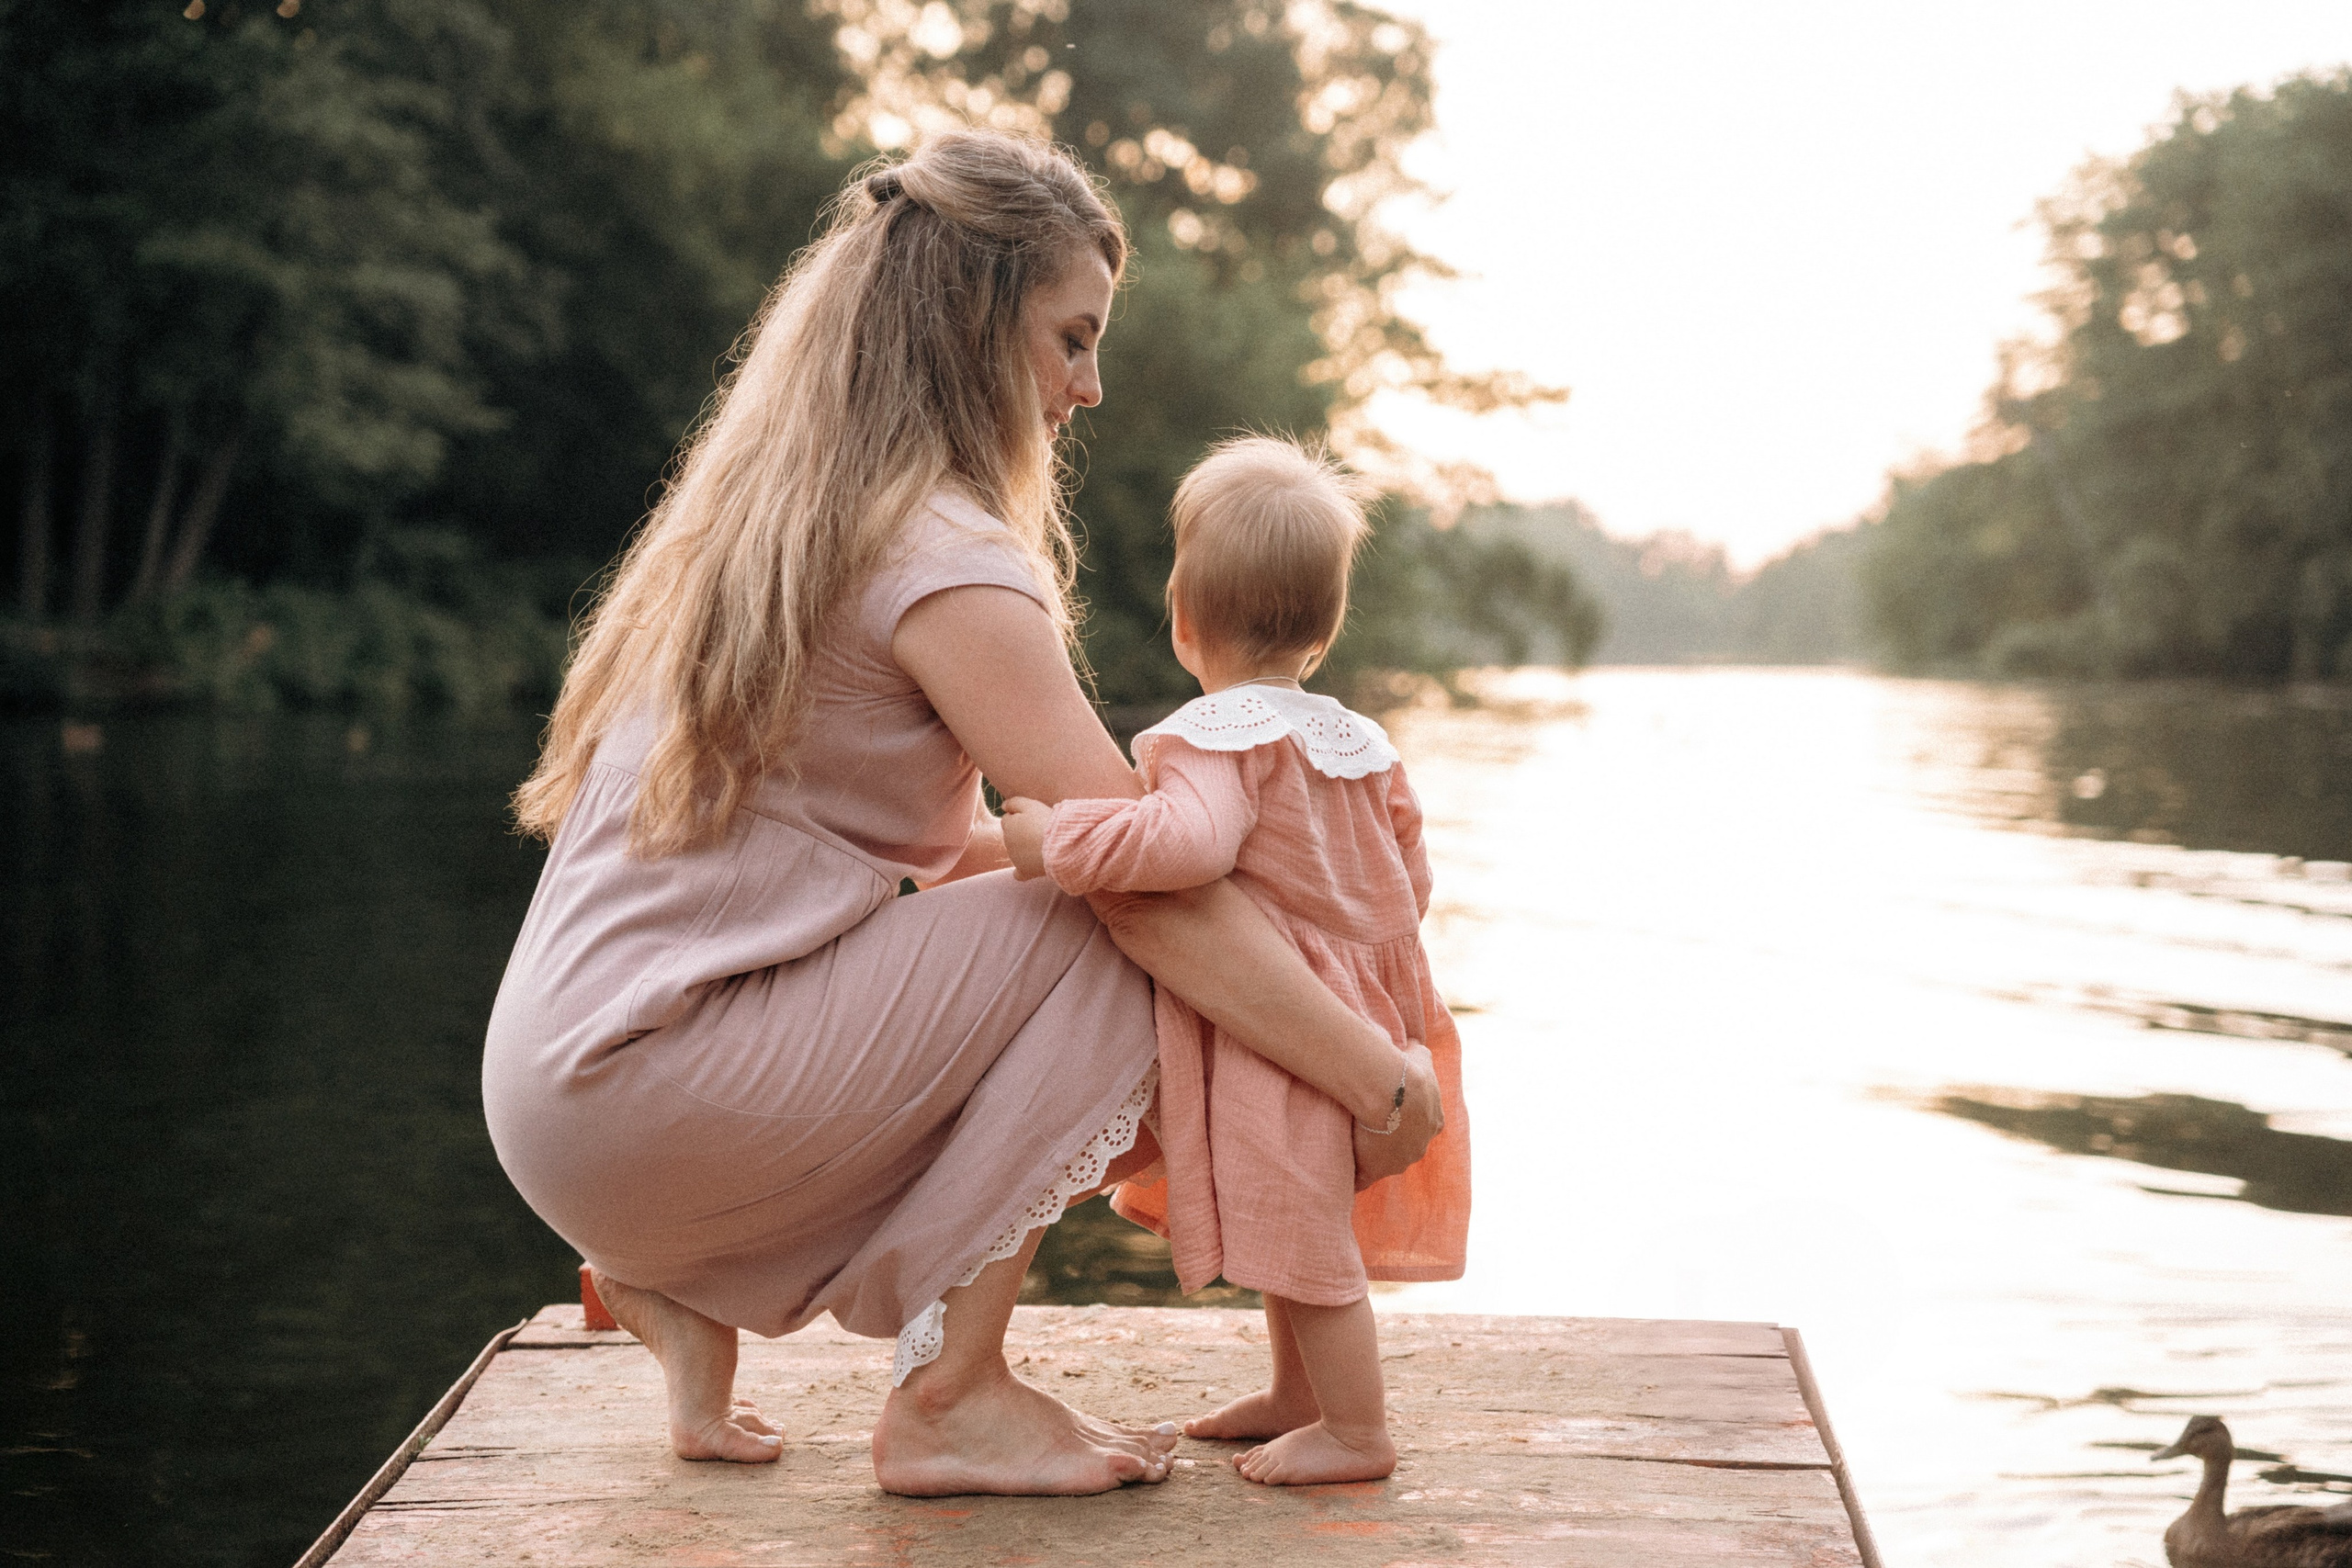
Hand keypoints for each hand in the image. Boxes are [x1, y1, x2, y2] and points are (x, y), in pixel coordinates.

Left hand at [1000, 796, 1052, 880]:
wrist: (1059, 845)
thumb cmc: (1046, 822)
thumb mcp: (1030, 805)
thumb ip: (1014, 803)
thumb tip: (1003, 806)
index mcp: (1008, 825)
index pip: (1008, 819)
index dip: (1021, 817)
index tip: (1035, 818)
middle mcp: (1007, 842)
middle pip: (1012, 835)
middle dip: (1022, 833)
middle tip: (1041, 830)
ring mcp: (1015, 859)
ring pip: (1017, 851)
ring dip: (1025, 848)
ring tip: (1044, 844)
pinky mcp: (1025, 872)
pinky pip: (1019, 873)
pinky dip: (1023, 870)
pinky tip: (1031, 867)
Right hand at [1353, 1039, 1441, 1189]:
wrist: (1391, 1092)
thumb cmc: (1406, 1071)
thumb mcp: (1420, 1055)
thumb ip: (1420, 1055)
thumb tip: (1414, 1046)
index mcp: (1434, 1122)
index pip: (1421, 1126)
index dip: (1406, 1120)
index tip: (1390, 1112)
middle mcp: (1420, 1147)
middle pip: (1405, 1148)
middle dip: (1391, 1141)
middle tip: (1370, 1129)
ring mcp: (1398, 1163)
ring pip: (1384, 1164)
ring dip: (1371, 1157)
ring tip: (1352, 1148)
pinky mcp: (1374, 1171)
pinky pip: (1361, 1179)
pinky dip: (1354, 1177)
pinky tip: (1343, 1173)